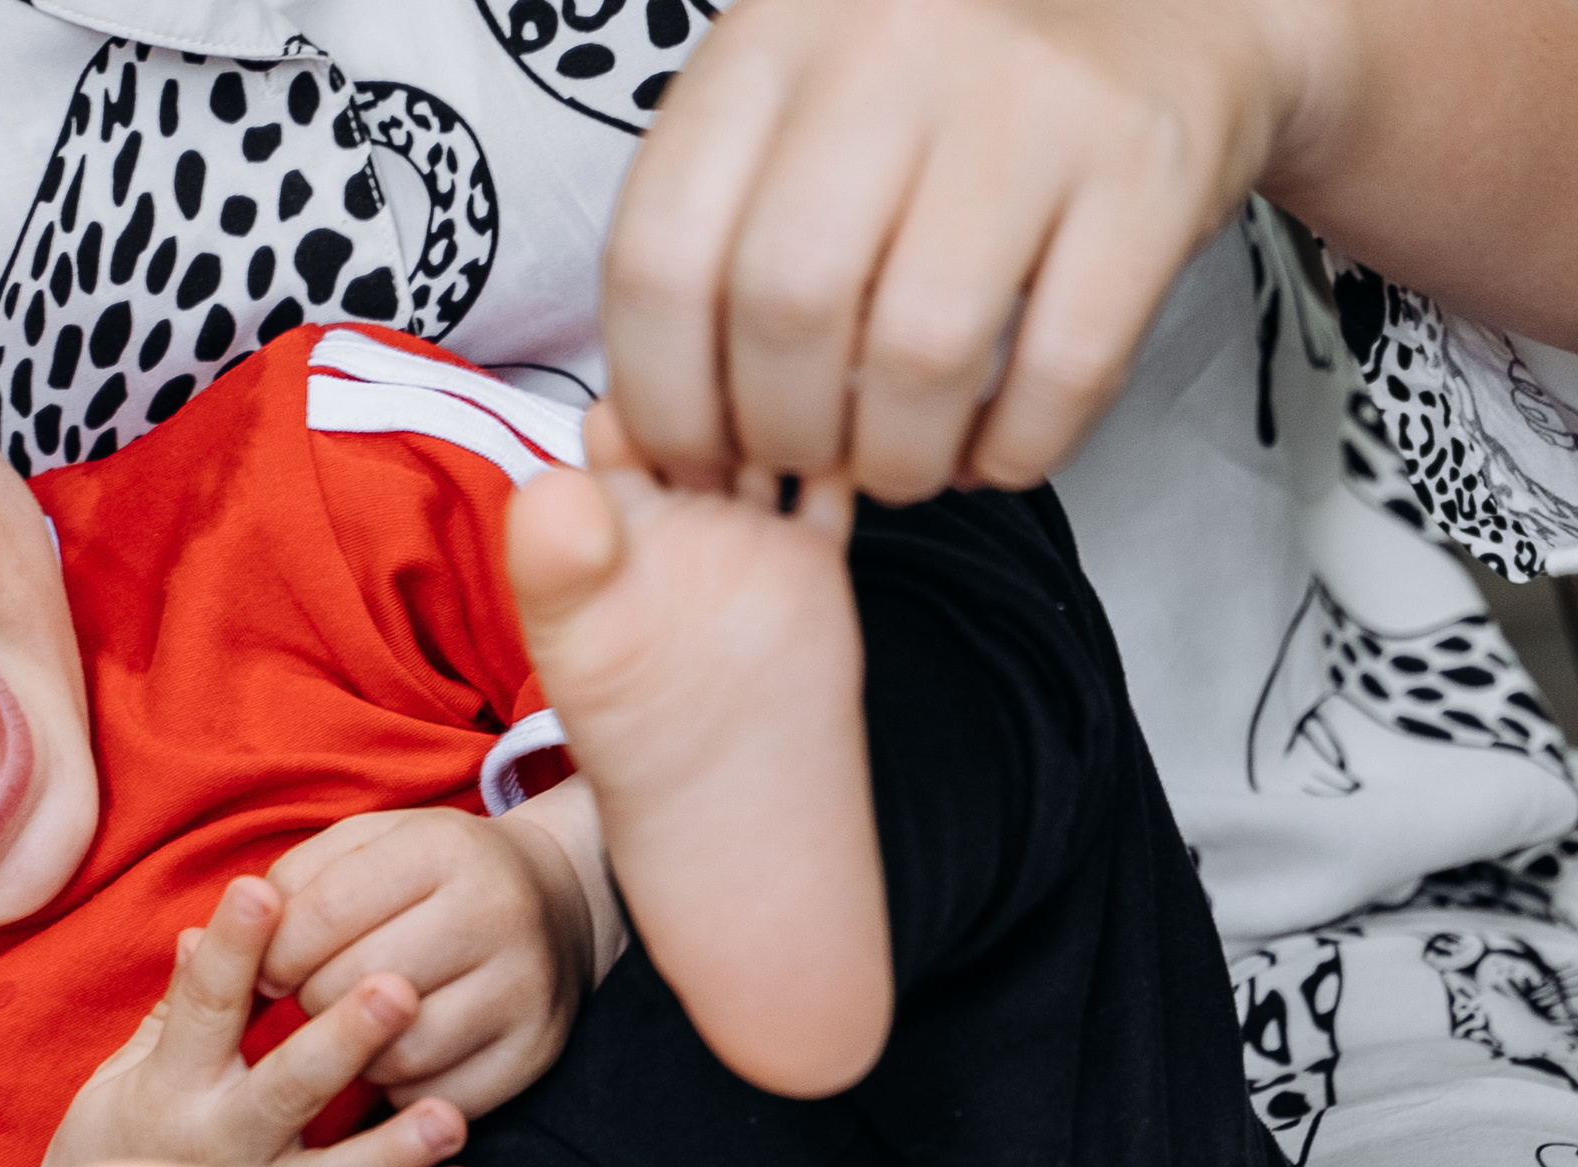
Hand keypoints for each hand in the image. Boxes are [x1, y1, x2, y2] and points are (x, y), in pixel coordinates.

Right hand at [0, 876, 474, 1166]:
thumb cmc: (117, 1143)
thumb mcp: (125, 1072)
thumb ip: (178, 1008)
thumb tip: (202, 932)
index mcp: (173, 1083)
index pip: (205, 1003)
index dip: (232, 949)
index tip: (260, 891)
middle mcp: (219, 1140)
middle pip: (286, 1084)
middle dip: (342, 1037)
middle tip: (397, 990)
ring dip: (393, 1144)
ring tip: (448, 1116)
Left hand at [259, 793, 616, 1117]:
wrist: (554, 899)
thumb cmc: (430, 873)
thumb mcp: (365, 846)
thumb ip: (292, 883)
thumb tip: (237, 956)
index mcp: (442, 847)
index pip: (326, 912)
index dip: (276, 951)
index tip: (269, 967)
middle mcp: (495, 912)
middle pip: (359, 985)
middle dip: (313, 999)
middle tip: (312, 995)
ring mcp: (526, 986)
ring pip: (399, 1052)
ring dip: (356, 1053)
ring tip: (353, 1025)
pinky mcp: (538, 1049)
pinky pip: (441, 1096)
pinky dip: (404, 1087)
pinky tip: (397, 1054)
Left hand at [506, 409, 888, 1097]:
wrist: (732, 822)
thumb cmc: (636, 753)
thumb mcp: (581, 649)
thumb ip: (558, 565)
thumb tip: (548, 478)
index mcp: (603, 520)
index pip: (623, 409)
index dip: (650, 388)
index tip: (681, 399)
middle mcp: (669, 512)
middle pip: (699, 398)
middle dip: (728, 377)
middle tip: (759, 395)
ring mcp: (741, 529)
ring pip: (767, 423)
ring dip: (793, 402)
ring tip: (810, 414)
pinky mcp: (808, 558)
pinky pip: (833, 477)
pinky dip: (851, 447)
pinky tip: (856, 442)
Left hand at [602, 0, 1291, 501]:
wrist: (1170, 18)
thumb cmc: (936, 105)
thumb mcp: (799, 110)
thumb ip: (716, 228)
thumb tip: (651, 420)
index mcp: (772, 38)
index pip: (660, 254)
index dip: (661, 394)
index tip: (691, 450)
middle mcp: (891, 47)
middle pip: (785, 309)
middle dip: (780, 433)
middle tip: (804, 459)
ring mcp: (1029, 101)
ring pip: (919, 352)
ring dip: (896, 459)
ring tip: (896, 466)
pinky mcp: (1146, 169)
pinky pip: (1063, 368)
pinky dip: (1014, 449)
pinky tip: (992, 451)